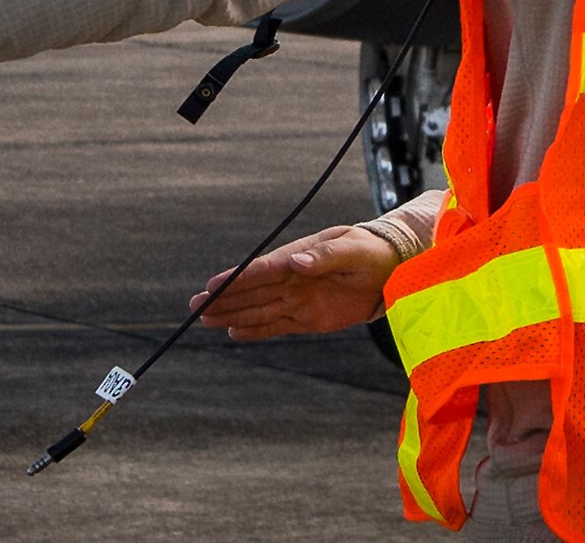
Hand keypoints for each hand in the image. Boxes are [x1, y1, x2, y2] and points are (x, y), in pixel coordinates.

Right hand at [189, 225, 400, 340]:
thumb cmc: (370, 252)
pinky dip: (255, 330)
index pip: (262, 270)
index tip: (211, 285)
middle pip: (251, 291)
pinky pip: (276, 326)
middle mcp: (291, 279)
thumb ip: (324, 257)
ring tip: (204, 319)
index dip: (236, 278)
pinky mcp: (307, 318)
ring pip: (258, 310)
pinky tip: (233, 333)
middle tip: (194, 305)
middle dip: (223, 298)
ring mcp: (297, 299)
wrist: (390, 269)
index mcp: (299, 257)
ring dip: (232, 315)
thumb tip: (295, 261)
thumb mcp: (351, 250)